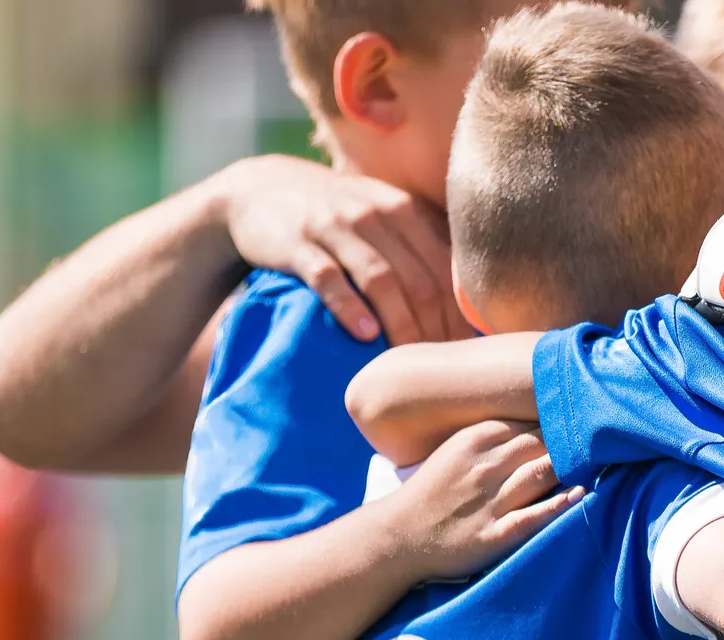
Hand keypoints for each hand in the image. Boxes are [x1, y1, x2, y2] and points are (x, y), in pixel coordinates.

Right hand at [215, 155, 469, 344]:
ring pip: (380, 279)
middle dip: (433, 328)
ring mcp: (334, 227)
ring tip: (407, 361)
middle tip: (438, 367)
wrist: (260, 189)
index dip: (458, 313)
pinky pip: (328, 278)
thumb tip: (464, 299)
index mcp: (402, 209)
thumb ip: (419, 243)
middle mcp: (373, 214)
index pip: (444, 267)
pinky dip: (349, 307)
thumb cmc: (333, 213)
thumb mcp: (379, 213)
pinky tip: (364, 335)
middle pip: (418, 278)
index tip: (462, 350)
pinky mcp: (297, 244)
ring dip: (399, 324)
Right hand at [371, 420, 584, 580]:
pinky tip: (581, 495)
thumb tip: (540, 419)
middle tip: (603, 439)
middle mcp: (485, 465)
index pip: (532, 419)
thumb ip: (495, 434)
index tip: (586, 417)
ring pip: (543, 472)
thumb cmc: (432, 490)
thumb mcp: (456, 449)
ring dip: (574, 466)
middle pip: (544, 442)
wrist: (398, 535)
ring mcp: (490, 500)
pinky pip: (535, 515)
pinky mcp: (494, 534)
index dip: (562, 418)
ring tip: (600, 461)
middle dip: (574, 439)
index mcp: (476, 438)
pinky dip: (560, 504)